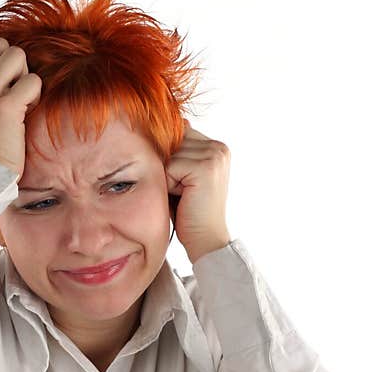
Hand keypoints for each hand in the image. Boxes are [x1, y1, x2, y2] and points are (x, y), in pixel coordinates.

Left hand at [165, 119, 231, 262]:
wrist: (205, 239)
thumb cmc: (188, 211)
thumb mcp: (180, 177)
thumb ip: (175, 154)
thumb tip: (152, 131)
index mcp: (216, 146)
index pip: (179, 134)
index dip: (170, 158)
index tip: (178, 182)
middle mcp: (219, 147)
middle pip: (172, 142)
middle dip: (167, 167)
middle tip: (181, 192)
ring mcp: (215, 156)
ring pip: (169, 155)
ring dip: (167, 177)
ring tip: (182, 195)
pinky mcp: (206, 167)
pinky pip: (170, 167)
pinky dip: (169, 185)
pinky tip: (183, 198)